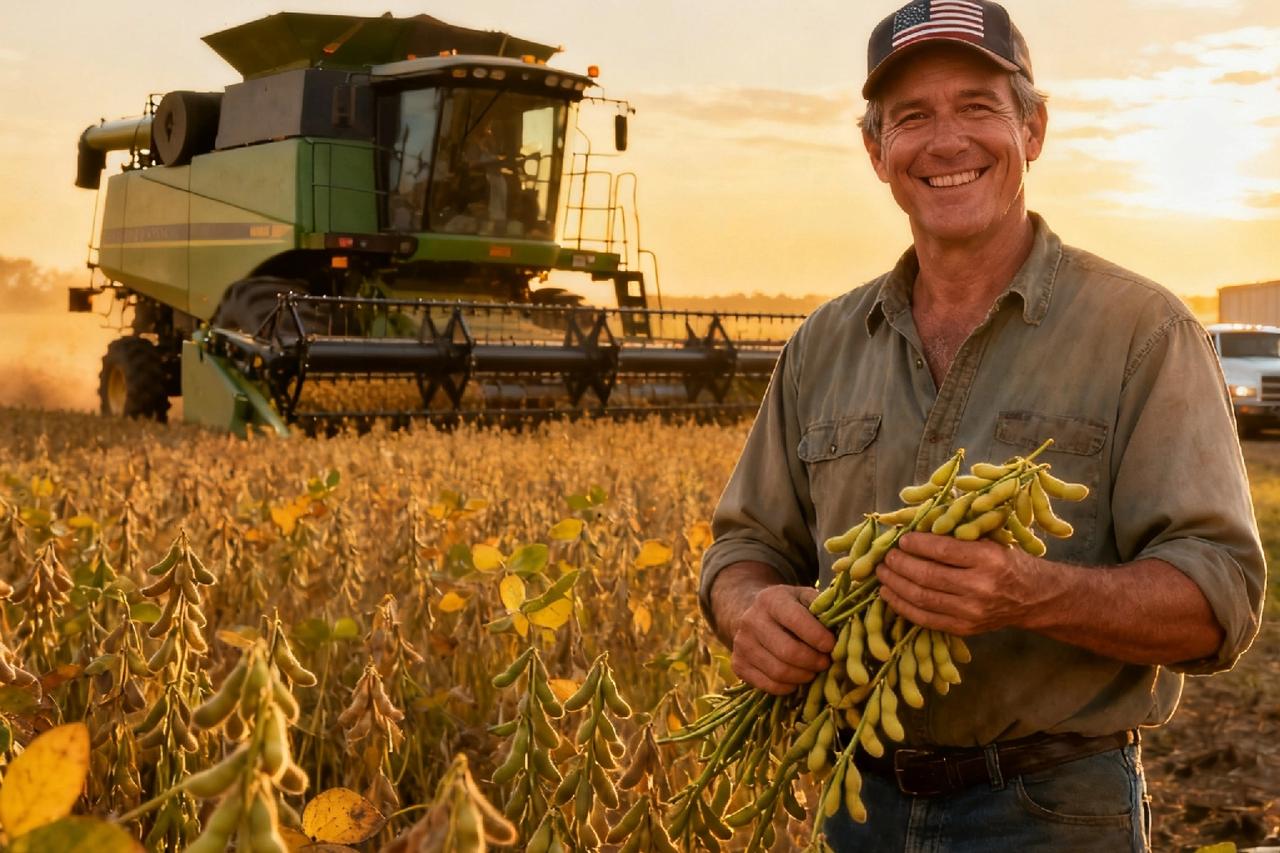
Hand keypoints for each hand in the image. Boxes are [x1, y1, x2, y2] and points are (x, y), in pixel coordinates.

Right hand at [727, 585, 834, 694]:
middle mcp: (751, 620)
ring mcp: (741, 644)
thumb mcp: (803, 597)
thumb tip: (848, 626)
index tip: (832, 646)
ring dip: (803, 677)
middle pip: (788, 652)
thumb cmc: (788, 607)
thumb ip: (824, 607)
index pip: (797, 620)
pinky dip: (787, 687)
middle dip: (813, 662)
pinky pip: (767, 685)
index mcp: (771, 599)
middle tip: (825, 663)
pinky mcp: (738, 664)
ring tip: (812, 671)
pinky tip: (796, 680)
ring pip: (778, 672)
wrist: (749, 613)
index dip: (819, 637)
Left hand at [876, 533, 1048, 634]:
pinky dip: (902, 606)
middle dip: (900, 564)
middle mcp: (981, 587)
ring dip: (895, 584)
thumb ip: (957, 533)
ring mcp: (972, 611)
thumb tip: (916, 523)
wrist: (1034, 597)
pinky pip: (925, 618)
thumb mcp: (990, 540)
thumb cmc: (1008, 561)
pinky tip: (889, 594)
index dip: (917, 544)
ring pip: (923, 598)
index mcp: (989, 559)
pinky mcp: (964, 628)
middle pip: (928, 576)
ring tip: (882, 573)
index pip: (943, 551)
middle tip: (886, 556)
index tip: (902, 539)